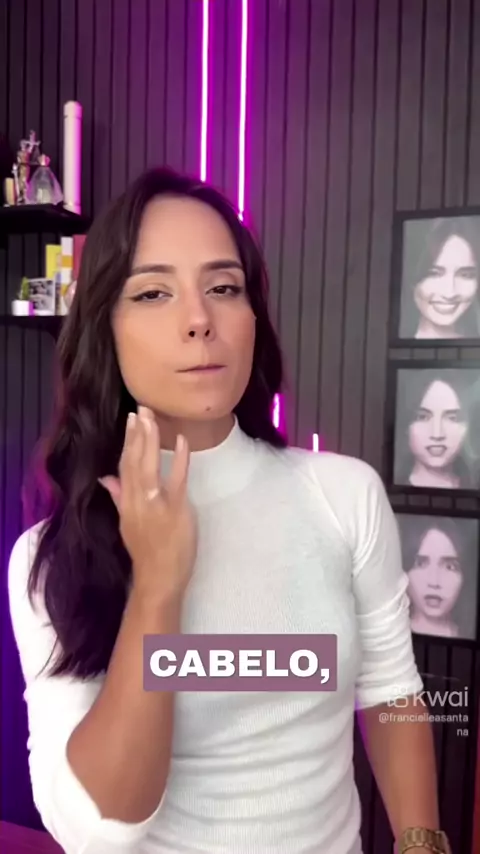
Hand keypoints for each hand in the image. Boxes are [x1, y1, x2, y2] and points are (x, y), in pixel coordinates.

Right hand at [99, 406, 196, 605]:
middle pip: (133, 460)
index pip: (124, 465)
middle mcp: (136, 500)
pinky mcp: (174, 509)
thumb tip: (106, 478)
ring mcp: (154, 504)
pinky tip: (181, 440)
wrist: (158, 578)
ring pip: (148, 465)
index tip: (130, 419)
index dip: (127, 441)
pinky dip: (179, 458)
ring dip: (150, 439)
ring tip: (152, 417)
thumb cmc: (147, 551)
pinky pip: (176, 478)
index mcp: (125, 502)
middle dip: (137, 433)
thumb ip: (119, 497)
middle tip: (141, 408)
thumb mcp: (127, 523)